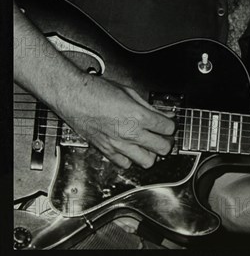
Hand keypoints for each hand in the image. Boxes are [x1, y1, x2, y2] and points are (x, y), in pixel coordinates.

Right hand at [56, 74, 175, 168]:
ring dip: (152, 153)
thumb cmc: (97, 91)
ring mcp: (118, 145)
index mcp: (138, 116)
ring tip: (149, 143)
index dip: (171, 125)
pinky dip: (131, 158)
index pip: (168, 128)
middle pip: (163, 148)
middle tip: (163, 135)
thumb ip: (150, 107)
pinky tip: (131, 148)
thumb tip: (165, 113)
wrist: (73, 96)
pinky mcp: (106, 151)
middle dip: (166, 141)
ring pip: (147, 162)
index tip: (168, 123)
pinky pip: (126, 164)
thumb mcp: (130, 92)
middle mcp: (129, 133)